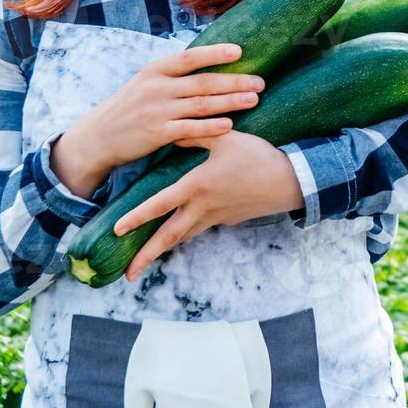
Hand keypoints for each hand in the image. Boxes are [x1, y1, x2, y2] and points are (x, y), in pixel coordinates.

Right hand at [72, 43, 266, 173]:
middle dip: (235, 81)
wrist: (99, 136)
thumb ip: (173, 75)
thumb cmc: (130, 107)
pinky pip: (190, 129)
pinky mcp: (157, 133)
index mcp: (155, 70)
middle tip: (261, 82)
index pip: (190, 57)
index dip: (215, 53)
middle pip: (203, 82)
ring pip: (201, 104)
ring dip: (230, 102)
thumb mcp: (146, 83)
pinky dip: (211, 127)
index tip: (240, 51)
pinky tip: (230, 126)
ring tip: (254, 99)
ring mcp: (157, 110)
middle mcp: (157, 87)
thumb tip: (208, 62)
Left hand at [112, 130, 304, 281]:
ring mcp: (216, 217)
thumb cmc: (259, 157)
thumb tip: (173, 131)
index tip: (117, 231)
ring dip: (163, 248)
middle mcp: (203, 207)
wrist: (290, 181)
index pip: (160, 205)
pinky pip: (200, 228)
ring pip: (183, 236)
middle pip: (169, 237)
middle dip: (146, 256)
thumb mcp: (226, 138)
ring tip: (144, 260)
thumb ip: (196, 135)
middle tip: (127, 275)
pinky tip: (179, 231)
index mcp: (197, 187)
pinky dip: (185, 233)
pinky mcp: (227, 219)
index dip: (137, 217)